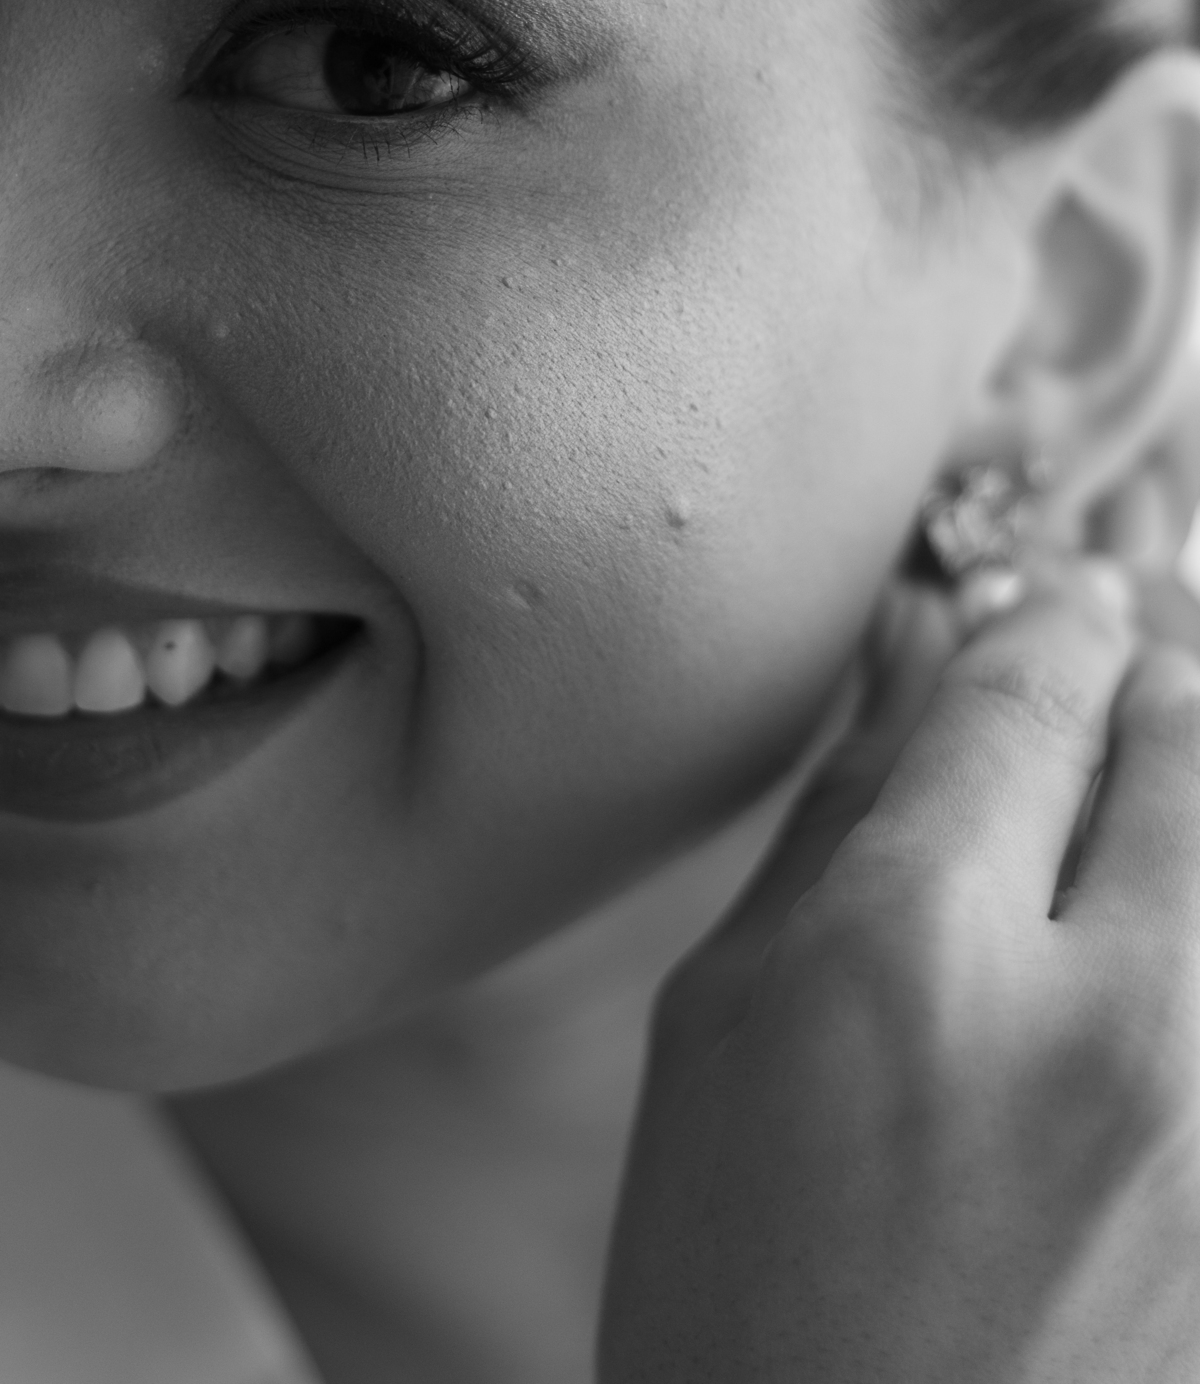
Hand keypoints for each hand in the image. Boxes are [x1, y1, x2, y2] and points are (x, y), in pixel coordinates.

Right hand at [600, 563, 1199, 1381]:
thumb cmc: (744, 1299)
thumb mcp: (718, 1032)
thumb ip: (834, 828)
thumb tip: (920, 681)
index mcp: (910, 962)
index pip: (1029, 695)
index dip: (1042, 620)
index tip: (1046, 603)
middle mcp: (1112, 1022)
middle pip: (1190, 735)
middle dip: (1154, 666)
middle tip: (1123, 651)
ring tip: (1162, 769)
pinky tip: (1168, 901)